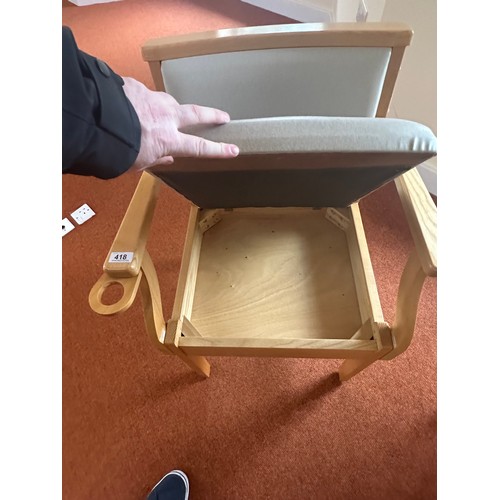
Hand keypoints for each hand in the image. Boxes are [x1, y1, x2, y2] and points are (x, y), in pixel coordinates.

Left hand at [122, 77, 238, 171]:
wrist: (92, 119)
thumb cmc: (113, 147)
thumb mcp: (137, 163)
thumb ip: (156, 157)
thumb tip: (168, 157)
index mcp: (167, 139)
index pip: (199, 147)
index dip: (218, 149)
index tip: (234, 149)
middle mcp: (165, 117)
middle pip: (197, 113)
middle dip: (212, 115)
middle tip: (223, 116)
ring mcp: (152, 99)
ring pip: (169, 102)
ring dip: (171, 108)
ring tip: (166, 113)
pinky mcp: (135, 87)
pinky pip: (144, 95)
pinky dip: (143, 101)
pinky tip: (133, 105)